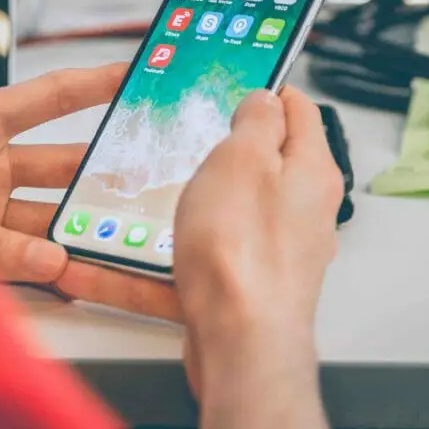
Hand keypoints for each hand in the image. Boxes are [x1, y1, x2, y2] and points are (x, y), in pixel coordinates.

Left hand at [0, 64, 180, 318]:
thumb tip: (50, 261)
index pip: (48, 98)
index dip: (95, 84)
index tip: (137, 74)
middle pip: (59, 162)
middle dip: (99, 169)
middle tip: (144, 175)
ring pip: (46, 213)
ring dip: (77, 227)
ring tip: (116, 238)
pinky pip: (23, 253)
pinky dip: (49, 265)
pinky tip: (77, 274)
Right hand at [173, 87, 341, 428]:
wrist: (242, 347)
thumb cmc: (244, 254)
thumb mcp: (244, 159)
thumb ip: (257, 121)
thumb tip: (265, 100)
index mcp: (310, 170)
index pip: (300, 111)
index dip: (270, 90)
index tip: (242, 81)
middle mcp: (302, 210)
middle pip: (264, 163)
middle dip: (223, 148)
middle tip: (189, 137)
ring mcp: (277, 250)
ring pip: (226, 213)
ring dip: (186, 203)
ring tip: (146, 197)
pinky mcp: (248, 285)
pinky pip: (201, 259)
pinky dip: (162, 257)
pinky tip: (118, 262)